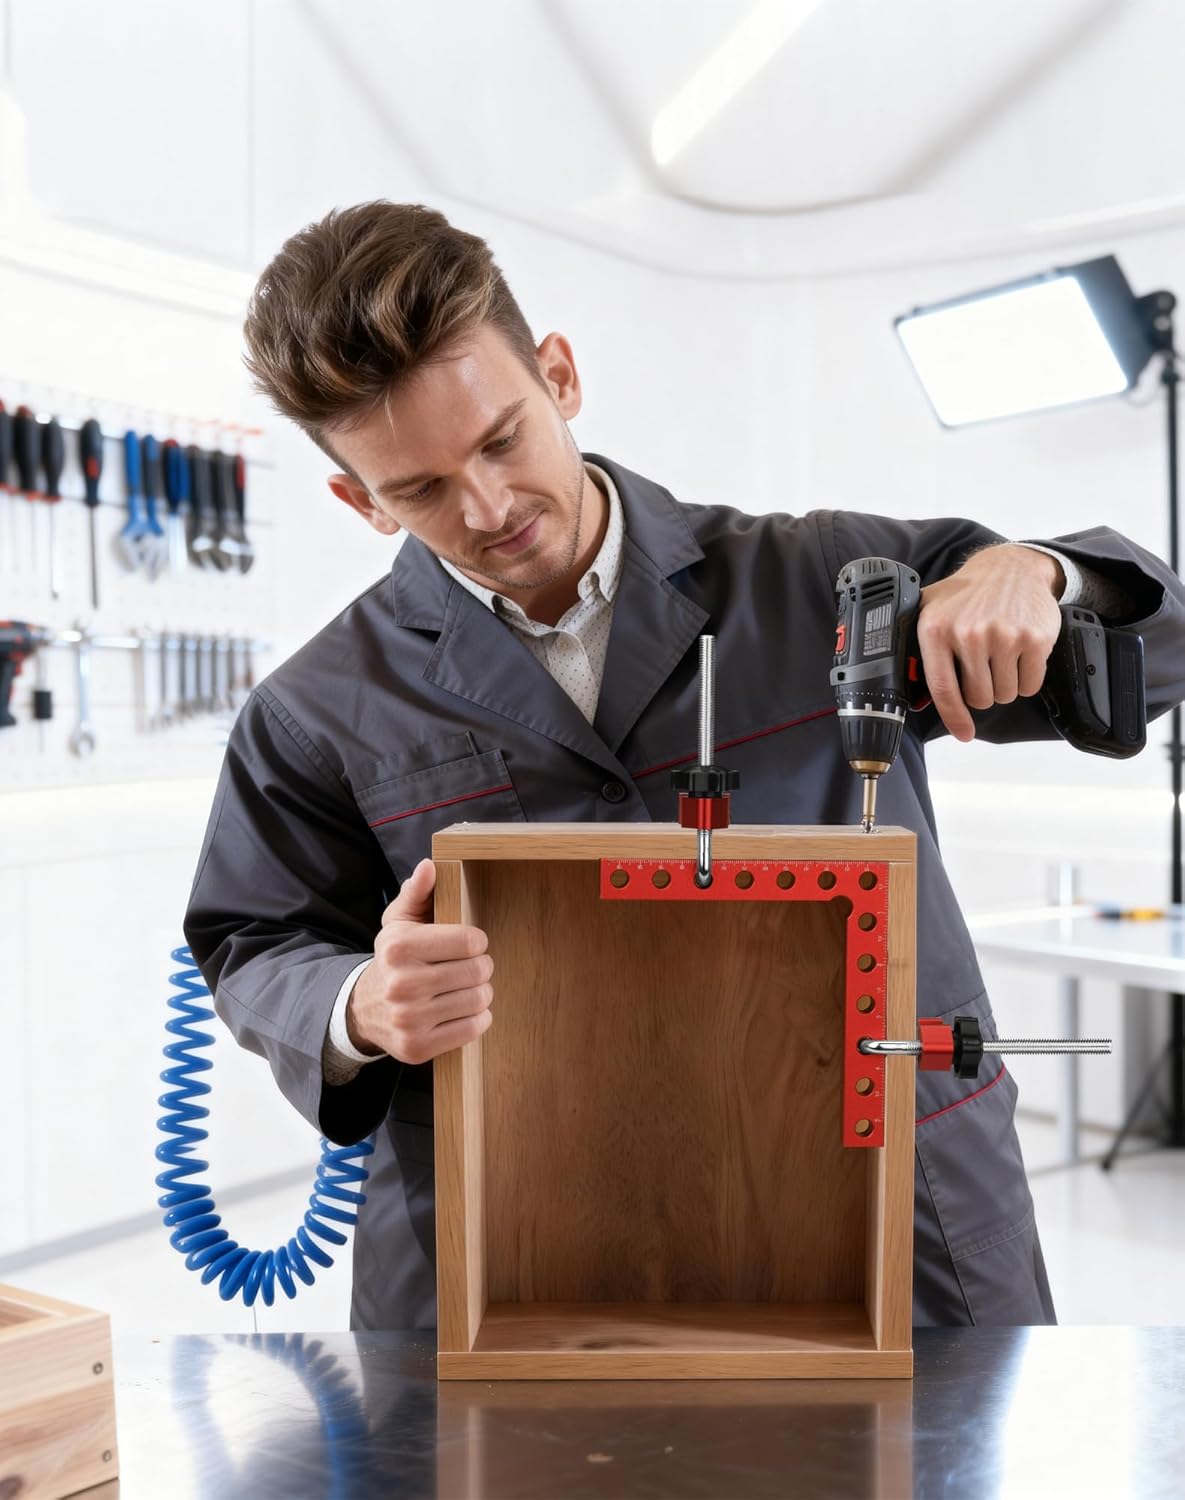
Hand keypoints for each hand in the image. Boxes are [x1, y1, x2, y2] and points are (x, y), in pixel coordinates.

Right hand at [346, 858, 493, 1063]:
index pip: (471, 941)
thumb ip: (417, 892)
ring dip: (481, 993)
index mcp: (400, 947)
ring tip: (466, 988)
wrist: (364, 1009)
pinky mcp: (417, 1046)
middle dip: (481, 968)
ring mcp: (408, 1019)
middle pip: (478, 971)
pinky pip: (473, 1029)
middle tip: (471, 968)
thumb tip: (430, 866)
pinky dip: (477, 1018)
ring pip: (479, 1000)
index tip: (469, 945)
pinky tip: (463, 1010)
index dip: (477, 942)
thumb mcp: (398, 923)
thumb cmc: (393, 960)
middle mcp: (402, 983)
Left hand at [916, 545, 1063, 741]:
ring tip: (999, 657)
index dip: (954, 718)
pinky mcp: (1034, 638)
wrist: (1011, 568)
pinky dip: (1026, 679)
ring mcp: (1004, 636)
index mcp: (937, 630)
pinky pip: (1030, 685)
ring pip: (1005, 694)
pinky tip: (1018, 656)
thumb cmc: (967, 595)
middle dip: (982, 692)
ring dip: (1004, 685)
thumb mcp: (929, 609)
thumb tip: (908, 690)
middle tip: (983, 669)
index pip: (943, 690)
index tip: (963, 732)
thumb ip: (915, 646)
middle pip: (979, 698)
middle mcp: (969, 633)